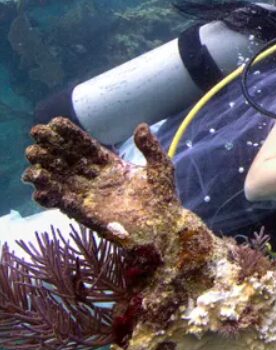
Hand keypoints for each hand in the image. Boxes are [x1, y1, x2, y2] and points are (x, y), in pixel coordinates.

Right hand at [23, 118, 181, 246]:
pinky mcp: (91, 216)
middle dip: (51, 151)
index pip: (85, 147)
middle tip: (36, 140)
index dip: (69, 136)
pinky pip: (67, 205)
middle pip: (69, 162)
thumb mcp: (160, 168)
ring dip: (46, 174)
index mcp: (111, 166)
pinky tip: (41, 189)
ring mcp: (92, 197)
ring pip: (63, 183)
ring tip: (34, 164)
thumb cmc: (165, 198)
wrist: (167, 227)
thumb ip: (150, 147)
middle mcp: (97, 180)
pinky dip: (53, 197)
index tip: (55, 122)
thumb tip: (141, 126)